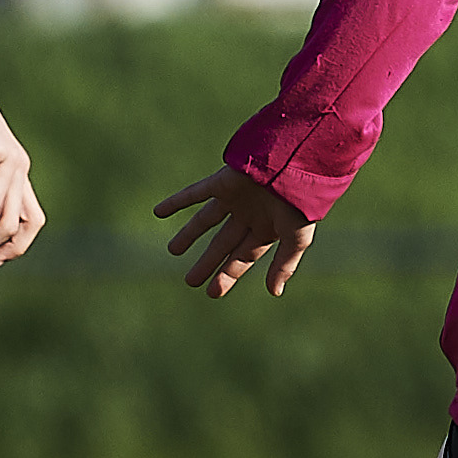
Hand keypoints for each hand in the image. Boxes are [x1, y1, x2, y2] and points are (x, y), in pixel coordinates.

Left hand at [154, 167, 316, 299]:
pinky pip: (195, 193)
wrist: (297, 164)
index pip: (242, 258)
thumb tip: (275, 293)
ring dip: (189, 235)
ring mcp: (235, 198)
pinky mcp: (222, 181)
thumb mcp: (296, 238)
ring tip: (173, 251)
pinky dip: (177, 202)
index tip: (213, 293)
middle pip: (222, 243)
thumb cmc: (299, 203)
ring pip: (206, 220)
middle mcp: (249, 215)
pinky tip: (158, 212)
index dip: (228, 275)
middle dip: (208, 262)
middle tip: (190, 281)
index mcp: (268, 229)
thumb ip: (283, 265)